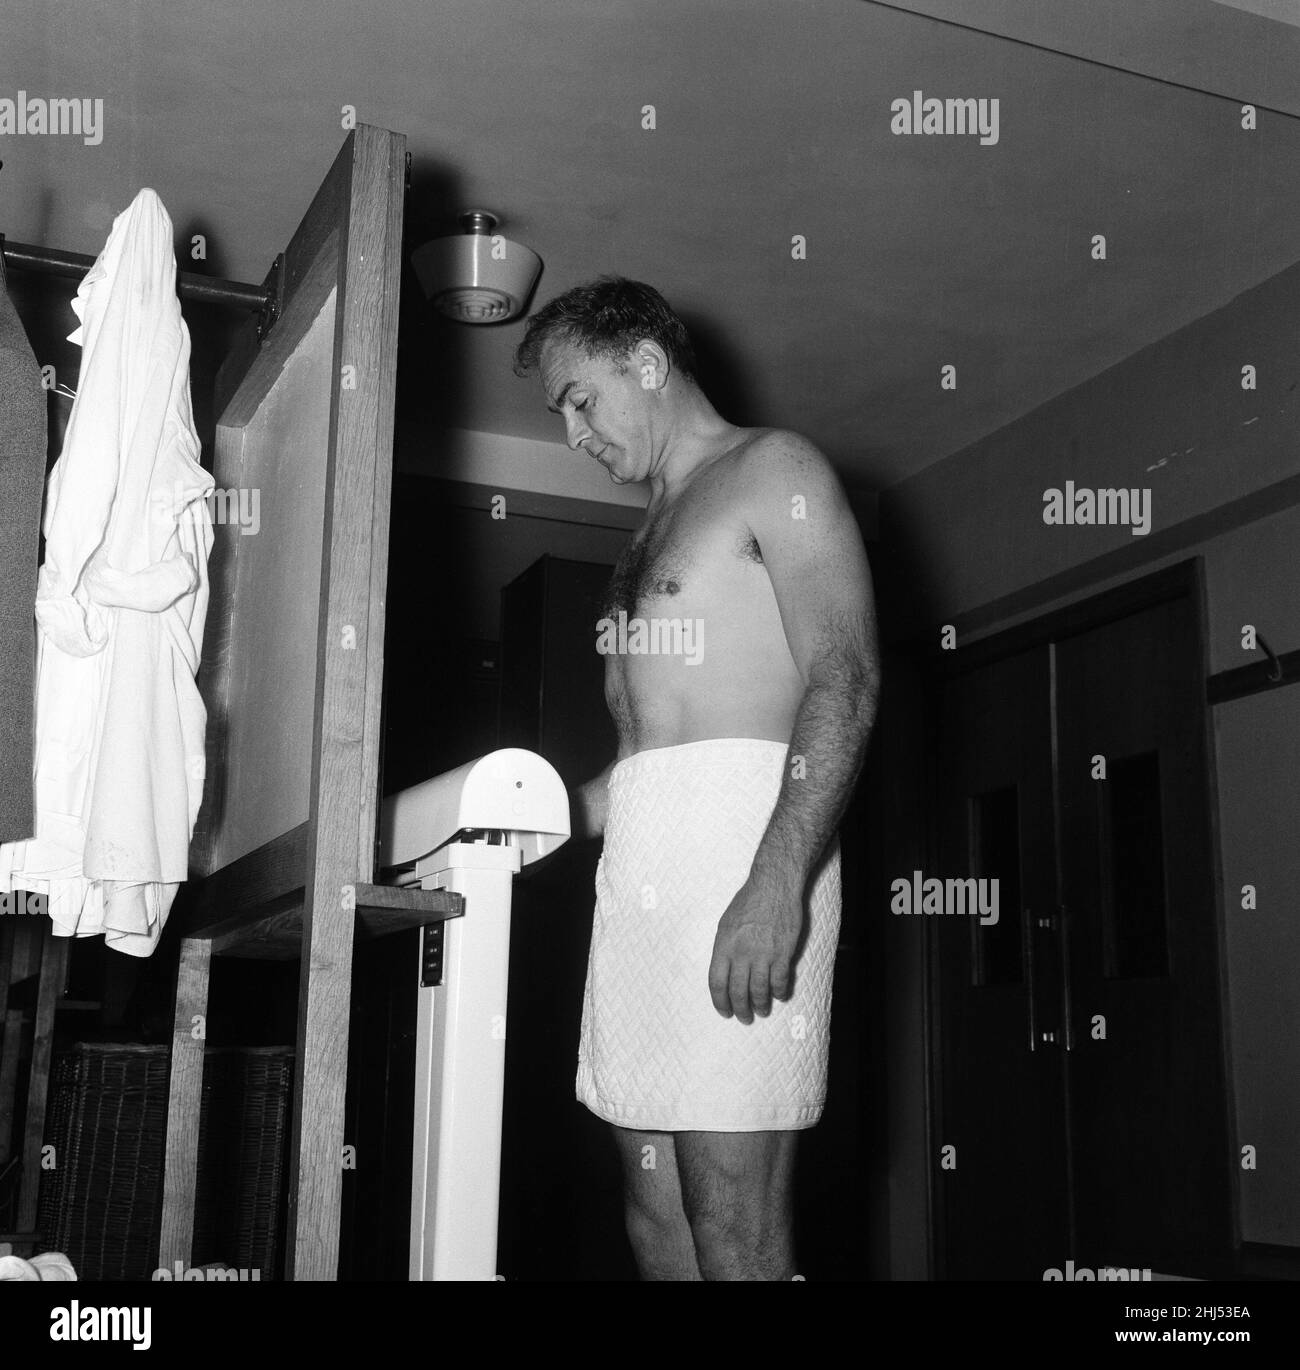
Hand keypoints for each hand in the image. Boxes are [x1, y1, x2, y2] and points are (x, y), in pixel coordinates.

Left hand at [707, 875, 803, 1022]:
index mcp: (723, 945)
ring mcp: (762, 954)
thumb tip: (725, 970)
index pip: (716, 982)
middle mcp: (741, 953)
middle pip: (737, 991)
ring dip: (760, 1005)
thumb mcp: (726, 923)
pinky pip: (780, 981)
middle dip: (740, 1009)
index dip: (720, 1001)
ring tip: (762, 1011)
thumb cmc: (749, 901)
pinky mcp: (782, 953)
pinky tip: (779, 995)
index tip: (724, 1011)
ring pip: (758, 990)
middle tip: (744, 1018)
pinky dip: (779, 992)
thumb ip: (725, 948)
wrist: (773, 886)